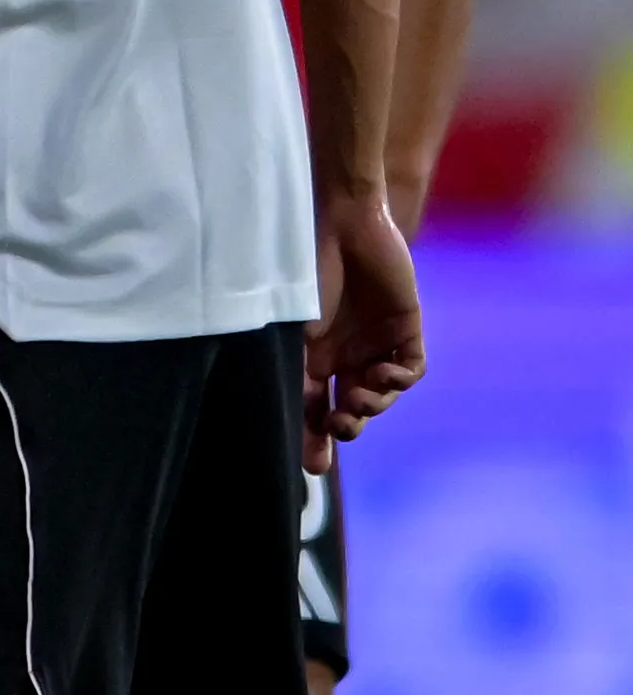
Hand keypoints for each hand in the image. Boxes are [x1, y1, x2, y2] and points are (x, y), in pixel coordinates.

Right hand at [306, 189, 425, 467]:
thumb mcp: (295, 331)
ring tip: (359, 400)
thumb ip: (297, 374)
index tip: (314, 468)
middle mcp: (343, 354)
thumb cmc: (309, 273)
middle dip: (344, 428)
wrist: (345, 225)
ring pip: (380, 395)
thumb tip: (286, 421)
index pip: (311, 407)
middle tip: (340, 429)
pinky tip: (384, 376)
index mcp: (311, 355)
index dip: (313, 438)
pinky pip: (409, 370)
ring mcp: (375, 342)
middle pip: (347, 408)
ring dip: (372, 406)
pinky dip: (398, 381)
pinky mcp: (405, 328)